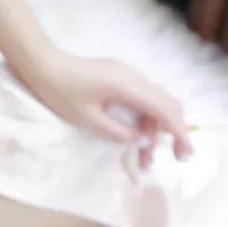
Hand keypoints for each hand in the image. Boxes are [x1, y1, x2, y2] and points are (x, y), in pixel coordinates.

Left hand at [24, 50, 192, 167]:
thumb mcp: (88, 120)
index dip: (179, 132)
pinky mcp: (121, 78)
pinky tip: (136, 140)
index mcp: (127, 85)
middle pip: (166, 104)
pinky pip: (142, 99)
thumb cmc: (61, 92)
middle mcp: (134, 77)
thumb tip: (143, 142)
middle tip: (174, 159)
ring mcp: (128, 75)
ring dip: (154, 131)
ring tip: (145, 161)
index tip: (184, 155)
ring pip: (154, 104)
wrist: (43, 65)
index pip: (164, 109)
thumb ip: (118, 133)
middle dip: (173, 132)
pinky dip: (144, 120)